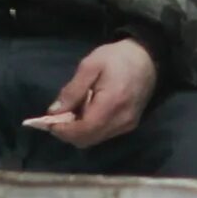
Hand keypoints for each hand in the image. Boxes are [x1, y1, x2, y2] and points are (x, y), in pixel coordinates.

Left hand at [28, 39, 158, 146]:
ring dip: (78, 132)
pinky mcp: (129, 125)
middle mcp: (121, 120)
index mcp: (111, 103)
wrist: (148, 58)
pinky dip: (90, 129)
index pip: (84, 130)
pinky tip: (85, 114)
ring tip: (70, 115)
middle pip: (88, 140)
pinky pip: (104, 135)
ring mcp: (127, 125)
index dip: (64, 131)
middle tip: (56, 119)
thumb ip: (72, 90)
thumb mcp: (90, 66)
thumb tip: (54, 111)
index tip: (48, 123)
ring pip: (95, 139)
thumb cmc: (117, 58)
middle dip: (68, 133)